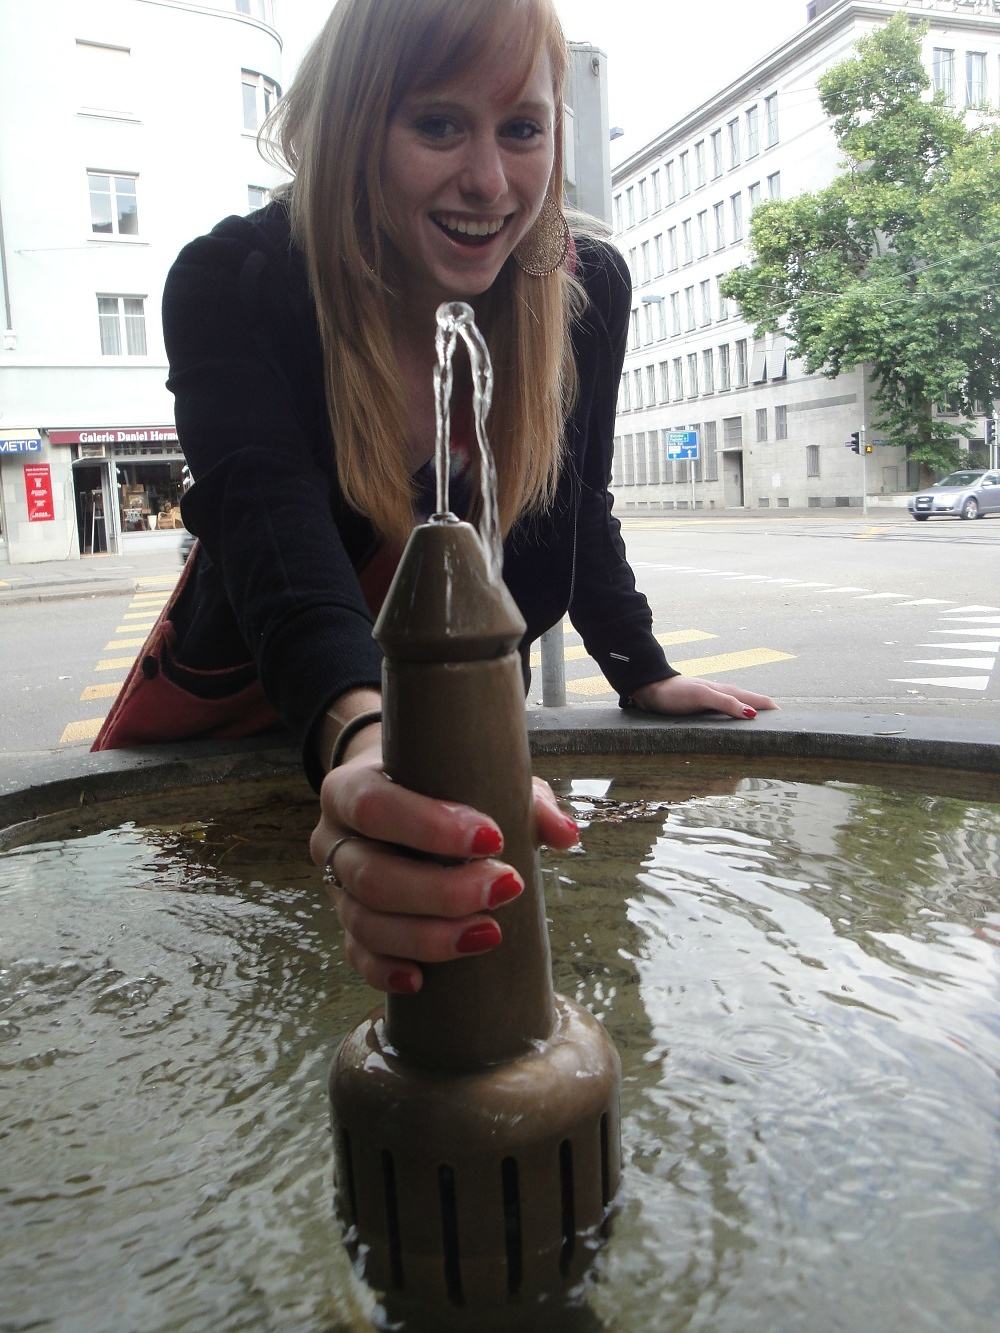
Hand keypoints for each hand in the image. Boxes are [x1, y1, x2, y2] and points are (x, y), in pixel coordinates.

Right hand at [309, 743, 578, 994]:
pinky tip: (422, 980)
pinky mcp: (346, 925)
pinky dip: (386, 971)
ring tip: (488, 934)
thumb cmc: (443, 784)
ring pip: (366, 922)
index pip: (375, 807)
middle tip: (507, 888)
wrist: (399, 793)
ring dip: (428, 936)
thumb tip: (566, 835)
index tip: (493, 839)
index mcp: (350, 789)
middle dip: (442, 892)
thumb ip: (524, 798)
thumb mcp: (478, 775)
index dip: (429, 827)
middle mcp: (333, 839)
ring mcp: (337, 887)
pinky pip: (357, 956)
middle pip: (372, 875)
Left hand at [631, 674, 777, 719]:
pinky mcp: (704, 706)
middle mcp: (723, 694)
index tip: (789, 720)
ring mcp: (714, 700)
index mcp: (727, 691)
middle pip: (751, 702)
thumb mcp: (702, 697)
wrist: (651, 688)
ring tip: (765, 725)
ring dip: (754, 713)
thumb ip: (725, 703)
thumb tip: (752, 713)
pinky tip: (737, 724)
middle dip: (767, 711)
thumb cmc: (676, 693)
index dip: (772, 708)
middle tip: (783, 725)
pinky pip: (728, 712)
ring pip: (740, 706)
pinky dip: (738, 717)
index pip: (757, 700)